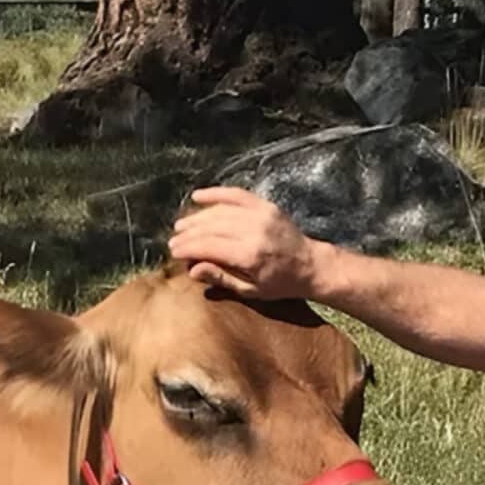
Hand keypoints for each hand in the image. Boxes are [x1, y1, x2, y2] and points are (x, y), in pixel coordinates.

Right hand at [168, 187, 327, 301]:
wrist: (311, 265)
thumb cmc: (280, 284)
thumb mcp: (251, 290)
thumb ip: (221, 278)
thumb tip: (192, 270)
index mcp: (250, 255)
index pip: (209, 246)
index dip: (188, 248)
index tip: (174, 251)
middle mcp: (253, 231)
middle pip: (211, 228)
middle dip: (189, 234)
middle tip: (173, 240)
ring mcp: (260, 215)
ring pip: (220, 212)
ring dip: (197, 217)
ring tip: (181, 225)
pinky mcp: (265, 206)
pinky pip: (236, 195)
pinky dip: (216, 194)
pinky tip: (198, 196)